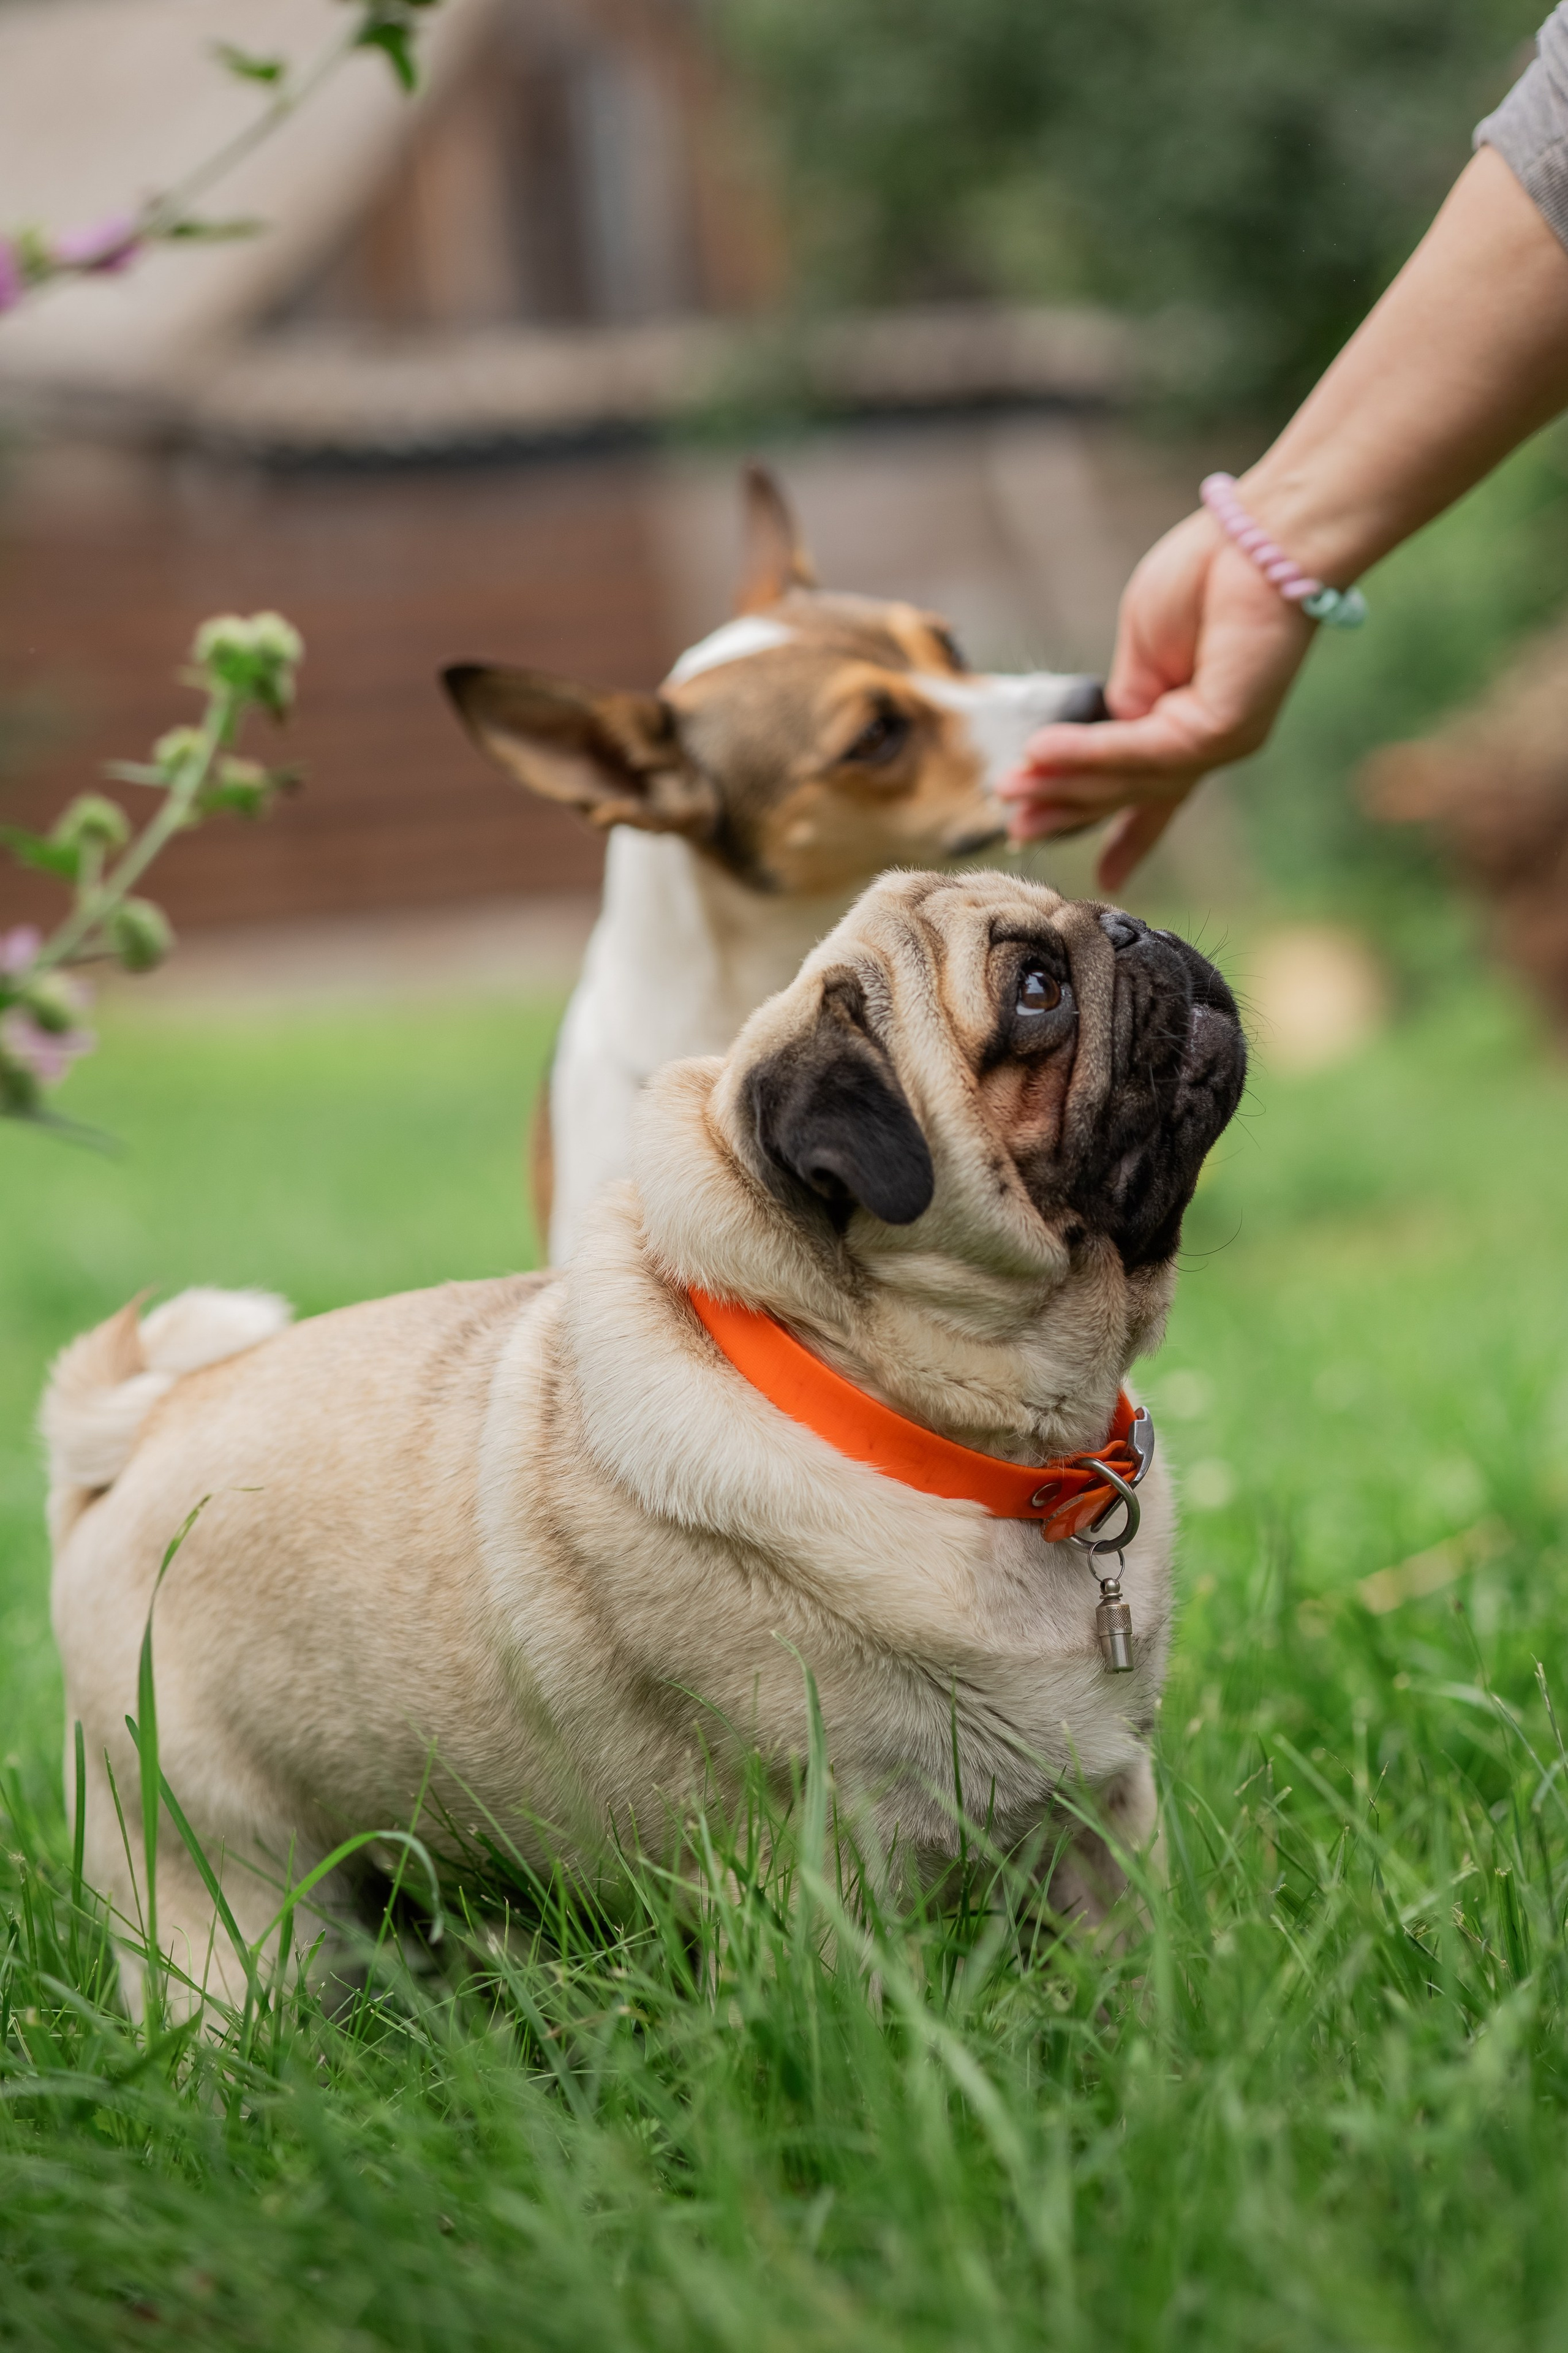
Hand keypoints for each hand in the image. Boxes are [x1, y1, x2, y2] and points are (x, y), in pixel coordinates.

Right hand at [999, 508, 1316, 892]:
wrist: (1263, 538)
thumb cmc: (1209, 574)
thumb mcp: (1142, 647)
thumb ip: (1122, 702)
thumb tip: (1094, 740)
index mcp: (1194, 723)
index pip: (1154, 795)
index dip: (1130, 838)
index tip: (1109, 880)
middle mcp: (1211, 744)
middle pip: (1129, 793)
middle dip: (1068, 812)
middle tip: (1015, 830)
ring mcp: (1220, 742)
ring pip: (1130, 778)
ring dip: (1062, 783)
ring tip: (1009, 788)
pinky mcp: (1223, 729)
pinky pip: (1142, 751)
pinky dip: (1089, 753)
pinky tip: (1043, 752)